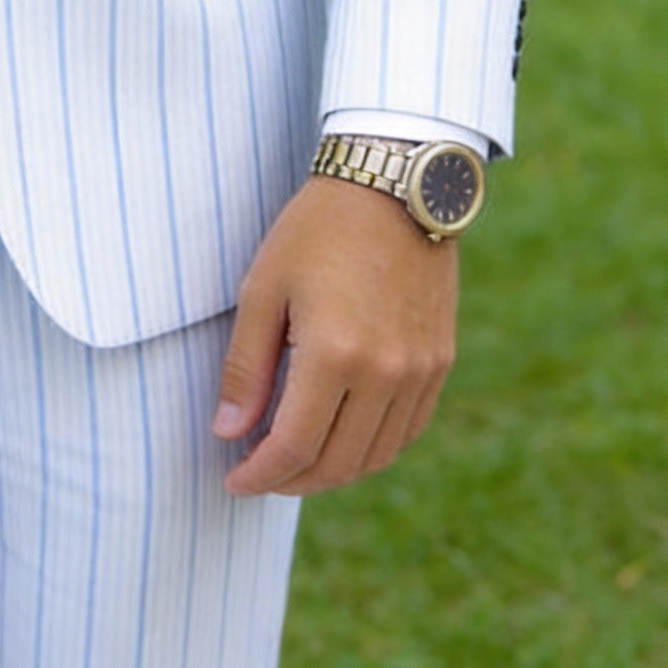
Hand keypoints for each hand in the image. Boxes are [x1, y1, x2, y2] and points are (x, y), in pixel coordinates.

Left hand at [213, 174, 458, 496]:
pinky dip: (371, 449)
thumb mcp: (264, 288)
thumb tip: (228, 433)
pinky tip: (341, 437)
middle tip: (258, 473)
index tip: (233, 480)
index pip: (293, 447)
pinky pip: (405, 432)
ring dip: (331, 471)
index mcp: (335, 355)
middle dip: (290, 481)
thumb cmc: (317, 229)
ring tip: (293, 460)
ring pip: (374, 457)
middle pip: (336, 464)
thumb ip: (246, 367)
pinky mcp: (439, 362)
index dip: (259, 475)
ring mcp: (419, 372)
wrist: (394, 185)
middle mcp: (385, 374)